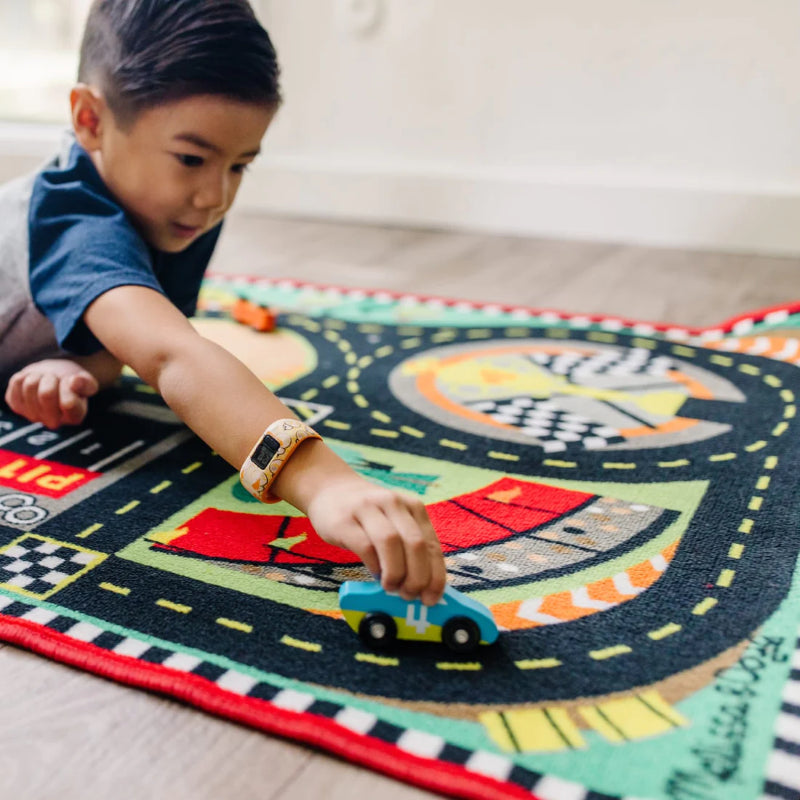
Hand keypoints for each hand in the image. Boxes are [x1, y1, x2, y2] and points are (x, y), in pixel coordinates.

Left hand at [5, 359, 98, 428]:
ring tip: (45, 379)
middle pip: (46, 394)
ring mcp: (32, 415)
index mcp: (74, 417)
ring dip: (39, 376)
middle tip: (56, 379)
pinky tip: (34, 382)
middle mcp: (53, 421)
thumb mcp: (86, 381)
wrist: (54, 379)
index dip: (70, 385)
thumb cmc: (72, 382)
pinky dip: (26, 375)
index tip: (71, 380)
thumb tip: (75, 382)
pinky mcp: (16, 405)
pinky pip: (18, 382)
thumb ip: (86, 383)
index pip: (68, 403)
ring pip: (30, 385)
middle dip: (52, 379)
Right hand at [306, 476, 446, 605]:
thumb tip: (422, 589)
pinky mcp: (344, 520)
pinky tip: (374, 575)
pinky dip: (374, 566)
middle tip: (409, 595)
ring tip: (390, 586)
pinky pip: (365, 546)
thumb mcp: (394, 523)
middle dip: (417, 577)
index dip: (435, 576)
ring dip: (395, 572)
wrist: (331, 489)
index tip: (431, 599)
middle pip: (415, 544)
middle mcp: (393, 504)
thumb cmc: (368, 516)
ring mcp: (368, 509)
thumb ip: (408, 549)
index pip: (432, 545)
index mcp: (413, 507)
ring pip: (391, 542)